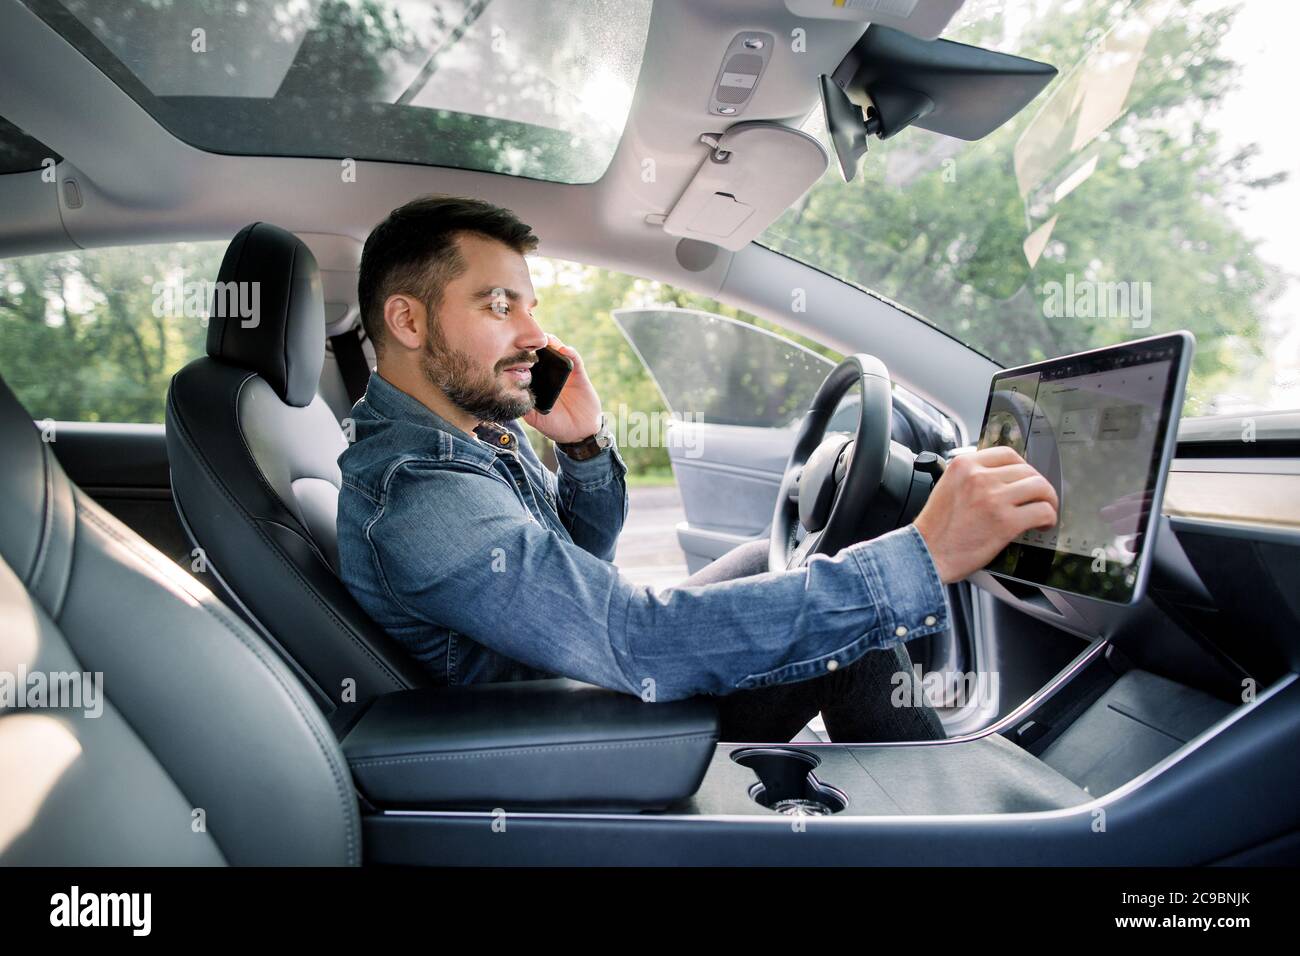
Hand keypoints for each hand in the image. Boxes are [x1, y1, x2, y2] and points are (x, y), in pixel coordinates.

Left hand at [522, 333, 603, 443]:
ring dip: (552, 343)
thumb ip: (524, 407)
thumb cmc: (556, 426)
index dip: (522, 356)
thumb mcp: (535, 419)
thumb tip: (508, 395)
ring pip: (558, 352)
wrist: (580, 433)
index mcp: (538, 383)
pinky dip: (571, 353)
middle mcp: (550, 375)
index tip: (513, 349)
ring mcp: (565, 374)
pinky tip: (565, 350)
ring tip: (546, 339)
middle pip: (542, 354)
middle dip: (536, 345)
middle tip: (528, 339)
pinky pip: (575, 360)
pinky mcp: (579, 375)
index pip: (528, 364)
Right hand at [913, 446, 1059, 584]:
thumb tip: (1002, 479)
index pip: (1007, 454)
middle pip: (1027, 470)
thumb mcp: (948, 488)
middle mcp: (979, 477)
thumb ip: (971, 477)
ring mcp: (993, 498)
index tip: (1025, 479)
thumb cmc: (936, 529)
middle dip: (1037, 486)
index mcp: (964, 465)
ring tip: (1045, 511)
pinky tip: (1043, 524)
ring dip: (1048, 500)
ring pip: (1039, 487)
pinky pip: (1042, 511)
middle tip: (1038, 499)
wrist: (926, 554)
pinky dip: (1048, 517)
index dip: (1023, 467)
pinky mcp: (1005, 522)